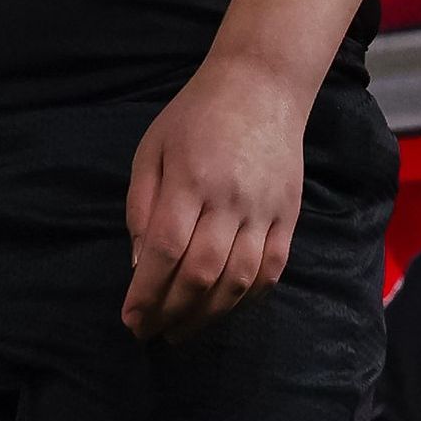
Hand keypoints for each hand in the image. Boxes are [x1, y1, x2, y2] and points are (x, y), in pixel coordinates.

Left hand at [120, 58, 306, 340]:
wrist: (262, 87)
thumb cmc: (196, 116)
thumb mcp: (152, 150)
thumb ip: (141, 207)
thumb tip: (137, 265)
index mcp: (191, 180)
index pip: (166, 250)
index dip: (147, 292)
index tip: (131, 318)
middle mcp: (230, 199)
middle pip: (201, 273)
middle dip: (171, 312)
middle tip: (150, 333)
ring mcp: (265, 210)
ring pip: (238, 280)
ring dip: (207, 315)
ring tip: (181, 332)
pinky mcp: (289, 216)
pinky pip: (272, 270)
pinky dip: (248, 299)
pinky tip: (223, 310)